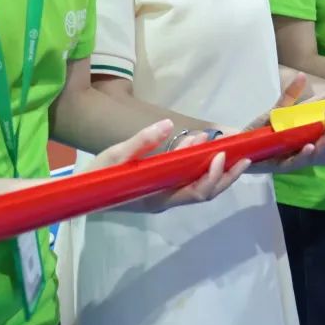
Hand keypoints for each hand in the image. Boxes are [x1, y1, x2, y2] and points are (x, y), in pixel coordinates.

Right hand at [84, 120, 250, 211]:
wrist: (80, 194)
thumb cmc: (97, 177)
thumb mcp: (115, 157)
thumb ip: (141, 142)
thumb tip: (167, 124)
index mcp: (159, 198)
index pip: (196, 193)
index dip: (212, 175)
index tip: (219, 152)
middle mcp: (167, 201)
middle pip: (206, 193)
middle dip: (227, 175)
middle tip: (244, 155)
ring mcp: (166, 196)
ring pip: (200, 188)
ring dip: (217, 171)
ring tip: (228, 149)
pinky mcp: (163, 188)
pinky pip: (189, 180)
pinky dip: (201, 166)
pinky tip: (203, 148)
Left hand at [243, 74, 324, 173]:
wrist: (240, 147)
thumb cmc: (265, 131)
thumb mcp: (282, 110)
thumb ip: (295, 96)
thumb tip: (311, 79)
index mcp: (322, 143)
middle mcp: (316, 155)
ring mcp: (301, 160)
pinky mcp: (283, 165)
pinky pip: (297, 160)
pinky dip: (306, 153)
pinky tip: (311, 146)